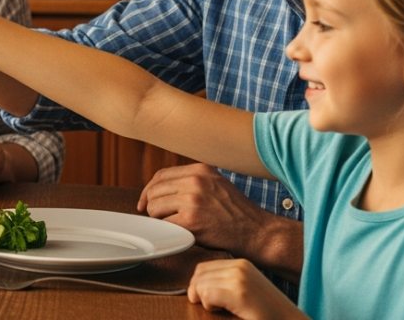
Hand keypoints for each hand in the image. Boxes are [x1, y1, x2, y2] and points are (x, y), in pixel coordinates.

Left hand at [139, 163, 279, 259]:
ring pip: (154, 208)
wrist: (258, 232)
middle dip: (153, 207)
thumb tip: (159, 188)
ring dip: (160, 220)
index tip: (145, 202)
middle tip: (162, 218)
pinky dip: (169, 231)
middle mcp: (195, 181)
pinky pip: (164, 224)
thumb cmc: (236, 213)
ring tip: (177, 225)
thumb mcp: (215, 185)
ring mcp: (192, 200)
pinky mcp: (191, 220)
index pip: (160, 175)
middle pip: (154, 191)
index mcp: (200, 170)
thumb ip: (191, 181)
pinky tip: (182, 233)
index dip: (149, 190)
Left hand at [187, 259, 303, 319]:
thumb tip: (196, 285)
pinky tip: (221, 311)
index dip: (197, 284)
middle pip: (199, 274)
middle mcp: (240, 267)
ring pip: (201, 285)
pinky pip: (207, 294)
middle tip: (211, 306)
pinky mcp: (240, 293)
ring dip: (205, 300)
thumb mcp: (246, 290)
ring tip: (220, 309)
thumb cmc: (268, 312)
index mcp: (241, 264)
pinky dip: (209, 305)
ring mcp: (240, 278)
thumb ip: (226, 282)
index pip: (203, 268)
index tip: (202, 298)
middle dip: (198, 292)